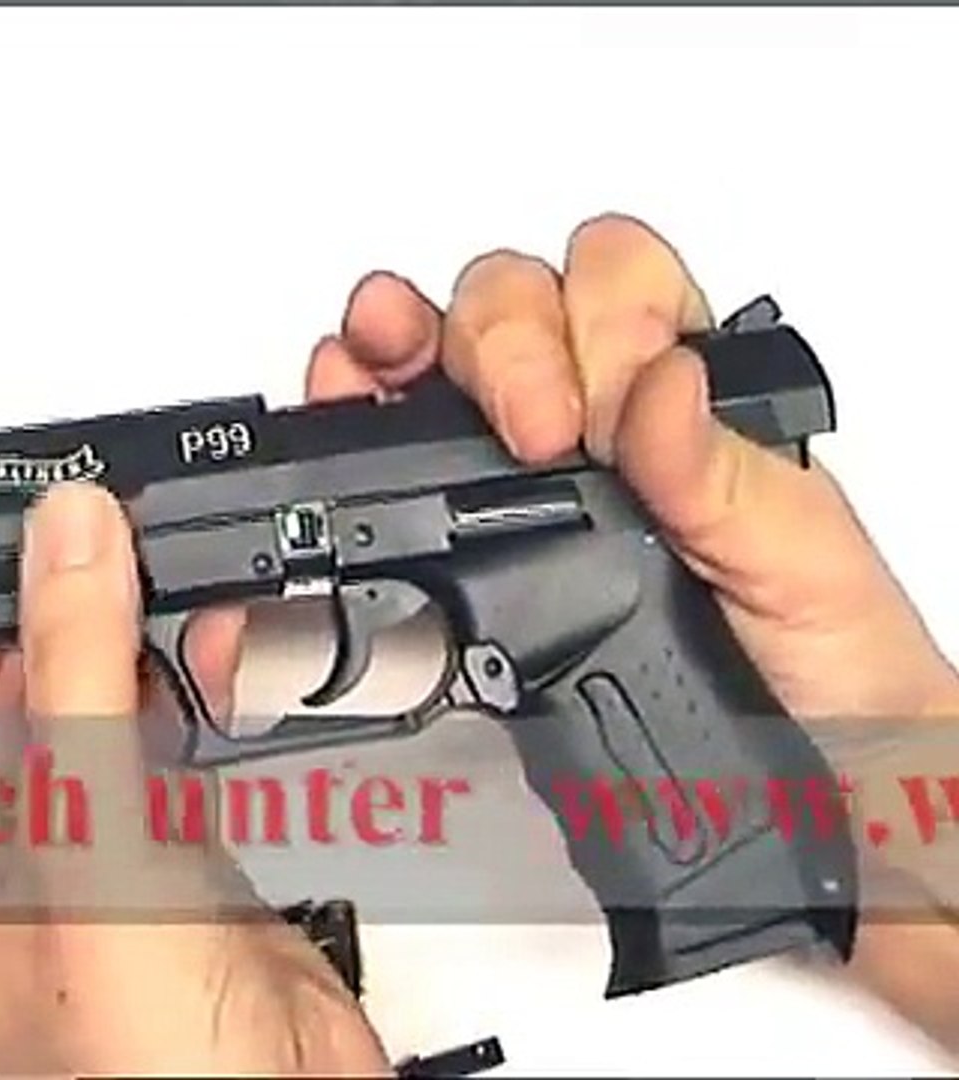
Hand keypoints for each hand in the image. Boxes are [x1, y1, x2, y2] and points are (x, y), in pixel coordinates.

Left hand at [0, 484, 389, 1075]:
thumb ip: (78, 677)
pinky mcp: (183, 851)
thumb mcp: (87, 841)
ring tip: (156, 559)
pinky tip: (212, 634)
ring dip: (128, 637)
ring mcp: (98, 856)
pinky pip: (171, 738)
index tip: (13, 526)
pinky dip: (191, 682)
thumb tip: (66, 542)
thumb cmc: (147, 1064)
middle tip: (98, 527)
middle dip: (57, 609)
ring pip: (96, 709)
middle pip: (10, 696)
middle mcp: (6, 867)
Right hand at [308, 212, 958, 1048]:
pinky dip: (351, 413)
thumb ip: (726, 478)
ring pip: (439, 354)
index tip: (586, 422)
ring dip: (398, 337)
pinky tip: (344, 410)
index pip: (620, 284)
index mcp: (686, 401)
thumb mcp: (803, 565)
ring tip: (375, 358)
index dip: (590, 323)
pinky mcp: (457, 544)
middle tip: (525, 435)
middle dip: (494, 338)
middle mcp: (593, 423)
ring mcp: (513, 478)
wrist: (801, 784)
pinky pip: (391, 448)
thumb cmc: (824, 668)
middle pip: (514, 301)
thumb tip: (658, 386)